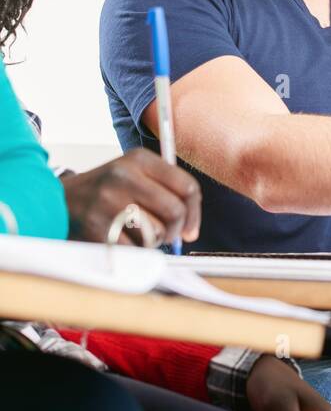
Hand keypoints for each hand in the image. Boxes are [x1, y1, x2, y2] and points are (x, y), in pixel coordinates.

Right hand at [61, 149, 199, 245]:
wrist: (57, 199)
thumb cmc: (104, 190)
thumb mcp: (133, 173)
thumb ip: (165, 190)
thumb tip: (189, 227)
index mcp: (139, 159)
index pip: (186, 186)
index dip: (194, 213)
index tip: (190, 229)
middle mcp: (124, 176)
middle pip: (175, 211)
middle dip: (174, 230)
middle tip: (165, 235)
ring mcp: (108, 202)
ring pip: (156, 232)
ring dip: (152, 241)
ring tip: (137, 233)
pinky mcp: (97, 227)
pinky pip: (134, 249)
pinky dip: (133, 251)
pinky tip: (121, 240)